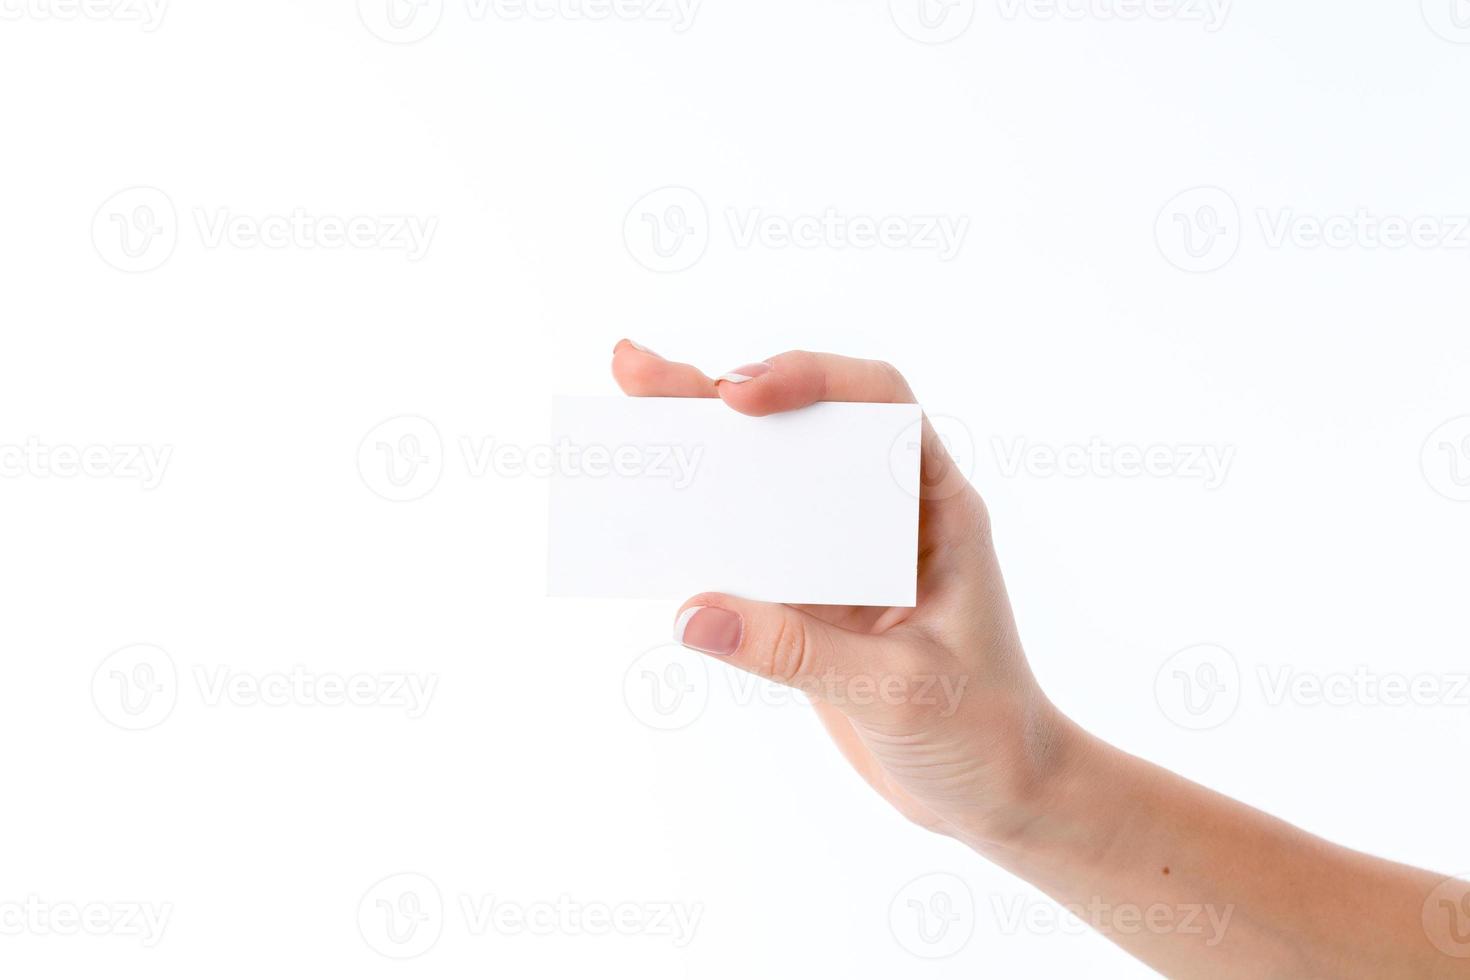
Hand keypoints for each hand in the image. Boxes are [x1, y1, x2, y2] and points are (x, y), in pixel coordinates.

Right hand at [611, 341, 1067, 846]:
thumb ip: (798, 654)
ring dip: (696, 448)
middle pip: (802, 425)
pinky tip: (644, 514)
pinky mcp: (809, 598)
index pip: (881, 405)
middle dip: (716, 395)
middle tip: (637, 372)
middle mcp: (889, 514)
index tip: (737, 396)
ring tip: (624, 414)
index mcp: (938, 507)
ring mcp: (844, 553)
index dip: (810, 379)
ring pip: (764, 479)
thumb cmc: (984, 735)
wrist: (997, 794)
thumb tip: (692, 613)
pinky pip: (744, 548)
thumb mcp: (900, 694)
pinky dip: (694, 528)